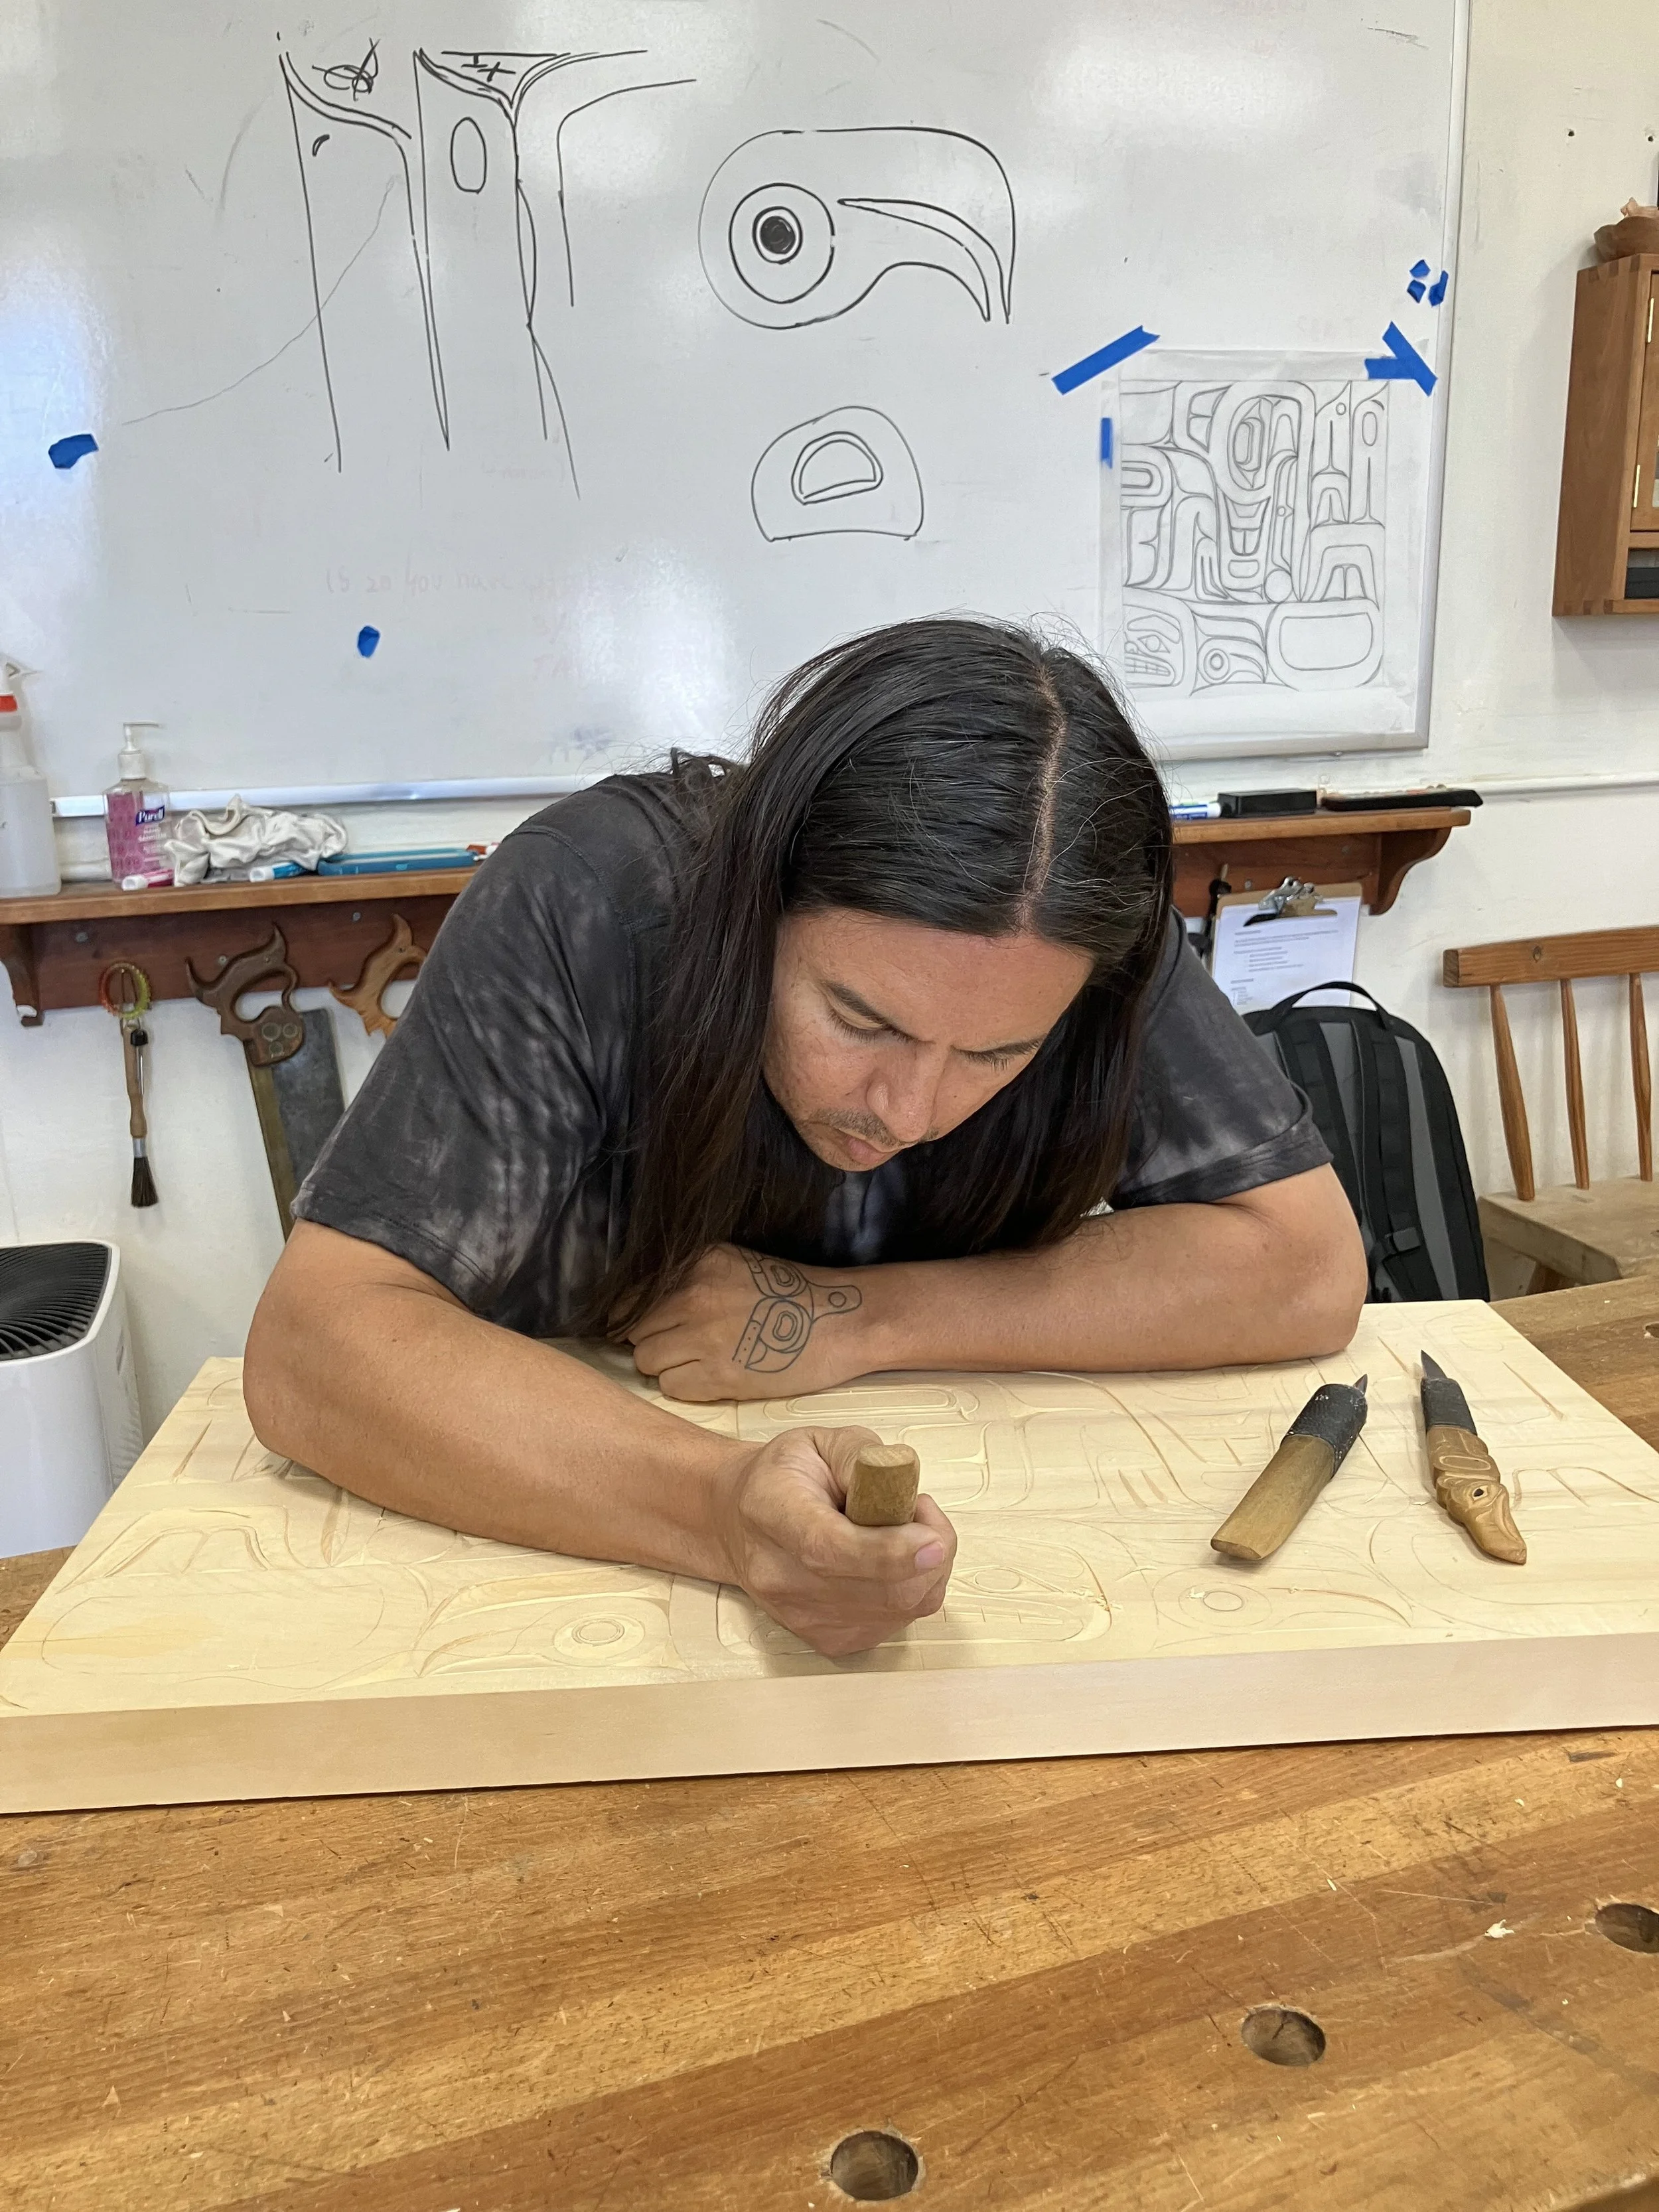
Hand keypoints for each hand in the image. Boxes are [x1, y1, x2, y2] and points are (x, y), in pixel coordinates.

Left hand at [628, 1244, 873, 1401]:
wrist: (840, 1321)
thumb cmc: (792, 1295)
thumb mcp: (734, 1265)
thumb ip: (689, 1280)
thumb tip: (645, 1308)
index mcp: (696, 1264)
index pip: (631, 1298)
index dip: (639, 1319)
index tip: (653, 1330)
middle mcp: (692, 1295)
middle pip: (635, 1332)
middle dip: (653, 1343)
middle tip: (684, 1349)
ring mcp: (702, 1335)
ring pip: (647, 1361)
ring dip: (667, 1367)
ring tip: (699, 1364)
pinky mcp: (716, 1374)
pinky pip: (671, 1387)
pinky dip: (687, 1388)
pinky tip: (714, 1379)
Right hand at [713, 1423, 956, 1656]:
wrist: (740, 1521)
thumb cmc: (785, 1476)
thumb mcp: (821, 1440)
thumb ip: (861, 1455)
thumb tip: (900, 1484)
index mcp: (771, 1511)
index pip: (830, 1549)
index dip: (889, 1552)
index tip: (934, 1540)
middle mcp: (779, 1576)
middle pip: (875, 1591)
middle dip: (926, 1554)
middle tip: (920, 1512)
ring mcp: (801, 1615)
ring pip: (896, 1610)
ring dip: (925, 1571)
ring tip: (904, 1532)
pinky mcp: (825, 1639)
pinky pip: (893, 1624)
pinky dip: (912, 1592)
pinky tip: (893, 1563)